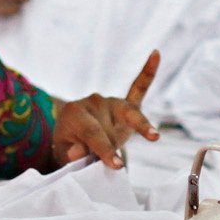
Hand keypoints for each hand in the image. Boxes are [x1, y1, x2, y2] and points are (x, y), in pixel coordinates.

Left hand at [52, 52, 161, 167]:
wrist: (76, 137)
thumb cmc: (70, 147)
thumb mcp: (64, 153)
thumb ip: (70, 154)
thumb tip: (78, 152)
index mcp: (74, 112)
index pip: (93, 132)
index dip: (105, 149)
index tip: (117, 165)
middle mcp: (93, 101)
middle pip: (111, 128)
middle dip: (113, 147)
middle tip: (111, 163)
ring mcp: (111, 100)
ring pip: (129, 115)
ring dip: (138, 128)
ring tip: (153, 136)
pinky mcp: (127, 103)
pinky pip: (139, 86)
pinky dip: (148, 71)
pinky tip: (155, 54)